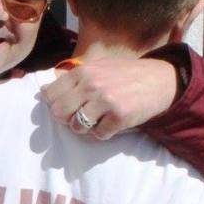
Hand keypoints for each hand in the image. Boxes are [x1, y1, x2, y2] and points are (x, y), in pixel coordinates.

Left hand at [41, 57, 179, 139]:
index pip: (50, 95)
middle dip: (67, 119)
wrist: (160, 80)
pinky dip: (103, 133)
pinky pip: (98, 135)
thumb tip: (43, 92)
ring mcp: (105, 100)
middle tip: (81, 116)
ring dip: (85, 128)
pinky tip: (112, 123)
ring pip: (76, 126)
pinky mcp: (118, 116)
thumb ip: (72, 79)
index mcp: (82, 71)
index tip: (69, 106)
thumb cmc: (125, 75)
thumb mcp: (98, 68)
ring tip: (98, 119)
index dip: (56, 104)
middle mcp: (91, 84)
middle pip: (58, 112)